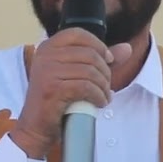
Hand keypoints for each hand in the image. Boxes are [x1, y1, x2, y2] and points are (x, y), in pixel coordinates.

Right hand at [11, 28, 132, 159]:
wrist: (35, 127)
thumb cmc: (56, 101)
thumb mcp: (77, 76)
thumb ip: (101, 61)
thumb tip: (127, 48)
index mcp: (48, 48)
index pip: (78, 34)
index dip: (98, 45)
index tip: (108, 60)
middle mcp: (45, 56)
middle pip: (89, 54)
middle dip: (105, 72)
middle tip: (105, 87)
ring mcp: (47, 72)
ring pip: (90, 72)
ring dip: (103, 87)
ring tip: (103, 97)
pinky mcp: (52, 89)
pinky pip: (86, 87)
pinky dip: (98, 96)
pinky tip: (98, 103)